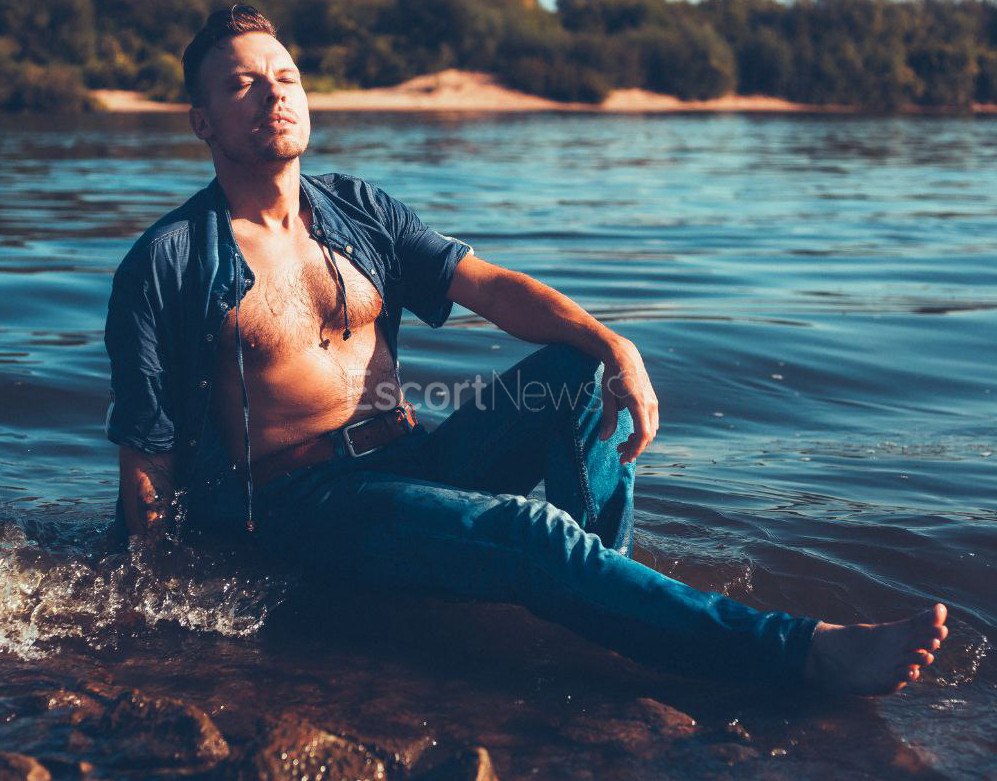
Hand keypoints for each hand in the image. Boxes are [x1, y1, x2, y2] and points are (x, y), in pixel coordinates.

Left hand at [598, 337, 658, 463]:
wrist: (624, 356)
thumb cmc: (613, 375)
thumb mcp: (607, 396)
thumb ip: (608, 418)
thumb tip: (604, 439)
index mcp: (638, 403)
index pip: (643, 434)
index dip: (635, 450)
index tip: (623, 458)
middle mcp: (650, 404)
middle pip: (648, 435)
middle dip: (635, 448)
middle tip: (619, 454)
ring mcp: (653, 402)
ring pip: (651, 429)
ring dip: (639, 440)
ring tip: (622, 445)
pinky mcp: (652, 400)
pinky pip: (650, 421)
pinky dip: (642, 431)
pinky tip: (630, 433)